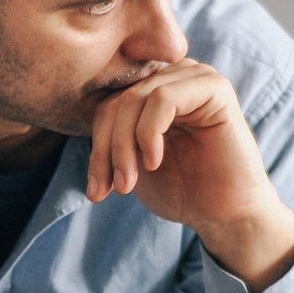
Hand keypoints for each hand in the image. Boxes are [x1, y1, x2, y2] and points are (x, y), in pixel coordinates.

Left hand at [87, 59, 293, 292]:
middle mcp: (174, 77)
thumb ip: (110, 138)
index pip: (108, 105)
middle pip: (118, 100)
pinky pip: (163, 99)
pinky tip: (155, 161)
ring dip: (124, 146)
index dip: (96, 147)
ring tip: (130, 182)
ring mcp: (195, 78)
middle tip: (112, 188)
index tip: (96, 189)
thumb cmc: (183, 190)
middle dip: (107, 149)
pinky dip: (149, 133)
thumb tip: (68, 126)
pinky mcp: (215, 88)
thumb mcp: (132, 164)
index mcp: (154, 91)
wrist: (226, 215)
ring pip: (135, 98)